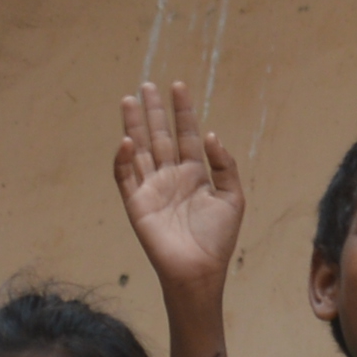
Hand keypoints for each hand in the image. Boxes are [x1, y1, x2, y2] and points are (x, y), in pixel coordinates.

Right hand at [115, 84, 246, 300]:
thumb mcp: (232, 197)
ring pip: (140, 150)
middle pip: (160, 136)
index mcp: (194, 173)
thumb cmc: (218, 238)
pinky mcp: (136, 204)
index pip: (186, 134)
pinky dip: (123, 159)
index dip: (182, 111)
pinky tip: (128, 141)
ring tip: (129, 100)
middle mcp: (171, 176)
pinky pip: (125, 177)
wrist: (199, 270)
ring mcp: (152, 188)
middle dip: (154, 111)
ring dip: (133, 126)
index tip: (178, 86)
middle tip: (147, 85)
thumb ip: (224, 165)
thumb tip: (209, 135)